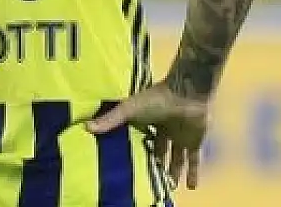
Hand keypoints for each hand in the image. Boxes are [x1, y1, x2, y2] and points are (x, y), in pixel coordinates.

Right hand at [86, 82, 209, 189]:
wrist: (186, 92)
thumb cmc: (157, 99)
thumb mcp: (130, 109)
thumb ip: (111, 119)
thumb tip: (86, 127)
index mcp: (150, 122)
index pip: (143, 140)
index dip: (139, 153)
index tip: (132, 167)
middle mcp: (166, 130)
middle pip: (160, 152)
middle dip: (156, 165)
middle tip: (150, 182)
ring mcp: (181, 136)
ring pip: (176, 158)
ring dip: (173, 172)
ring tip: (169, 188)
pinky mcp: (194, 141)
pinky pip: (193, 160)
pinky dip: (193, 172)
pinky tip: (190, 187)